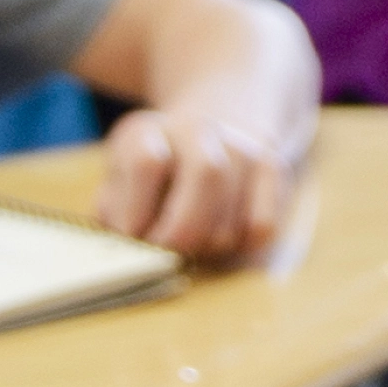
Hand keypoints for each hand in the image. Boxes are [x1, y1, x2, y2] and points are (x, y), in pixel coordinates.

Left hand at [100, 97, 300, 259]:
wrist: (202, 134)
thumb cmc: (149, 176)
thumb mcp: (118, 184)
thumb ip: (116, 212)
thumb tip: (128, 245)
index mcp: (147, 132)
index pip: (148, 162)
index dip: (138, 211)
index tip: (133, 237)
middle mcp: (198, 131)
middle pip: (208, 173)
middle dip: (186, 229)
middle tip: (169, 255)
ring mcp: (240, 147)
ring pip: (236, 208)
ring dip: (210, 244)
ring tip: (194, 243)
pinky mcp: (271, 170)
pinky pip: (263, 225)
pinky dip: (242, 245)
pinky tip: (225, 237)